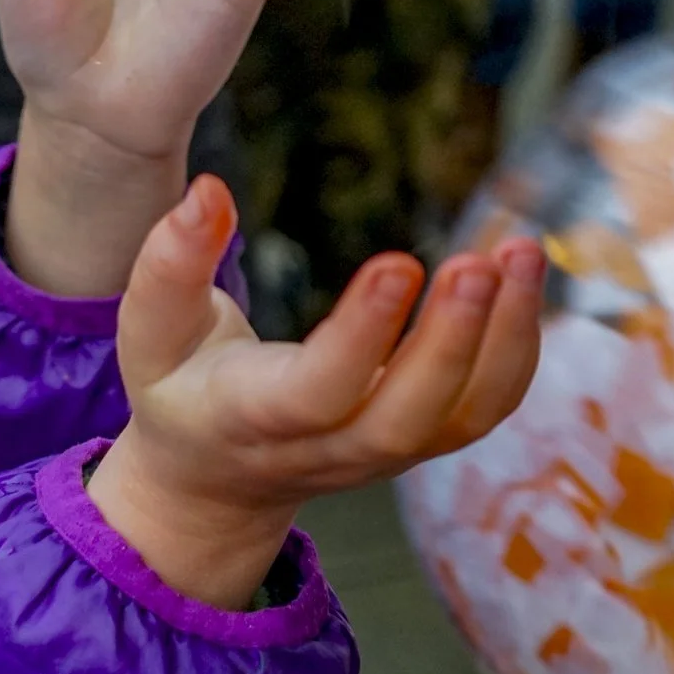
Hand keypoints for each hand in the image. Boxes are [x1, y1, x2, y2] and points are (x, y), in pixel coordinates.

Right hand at [87, 177, 546, 609]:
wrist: (216, 481)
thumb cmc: (181, 391)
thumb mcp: (149, 333)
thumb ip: (169, 266)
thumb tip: (209, 192)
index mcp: (253, 419)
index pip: (316, 391)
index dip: (362, 334)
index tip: (399, 261)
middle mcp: (328, 448)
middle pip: (405, 418)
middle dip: (451, 343)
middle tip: (479, 262)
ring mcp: (383, 452)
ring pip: (462, 416)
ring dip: (506, 339)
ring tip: (522, 251)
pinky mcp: (422, 439)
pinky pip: (486, 406)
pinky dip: (516, 345)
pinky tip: (524, 275)